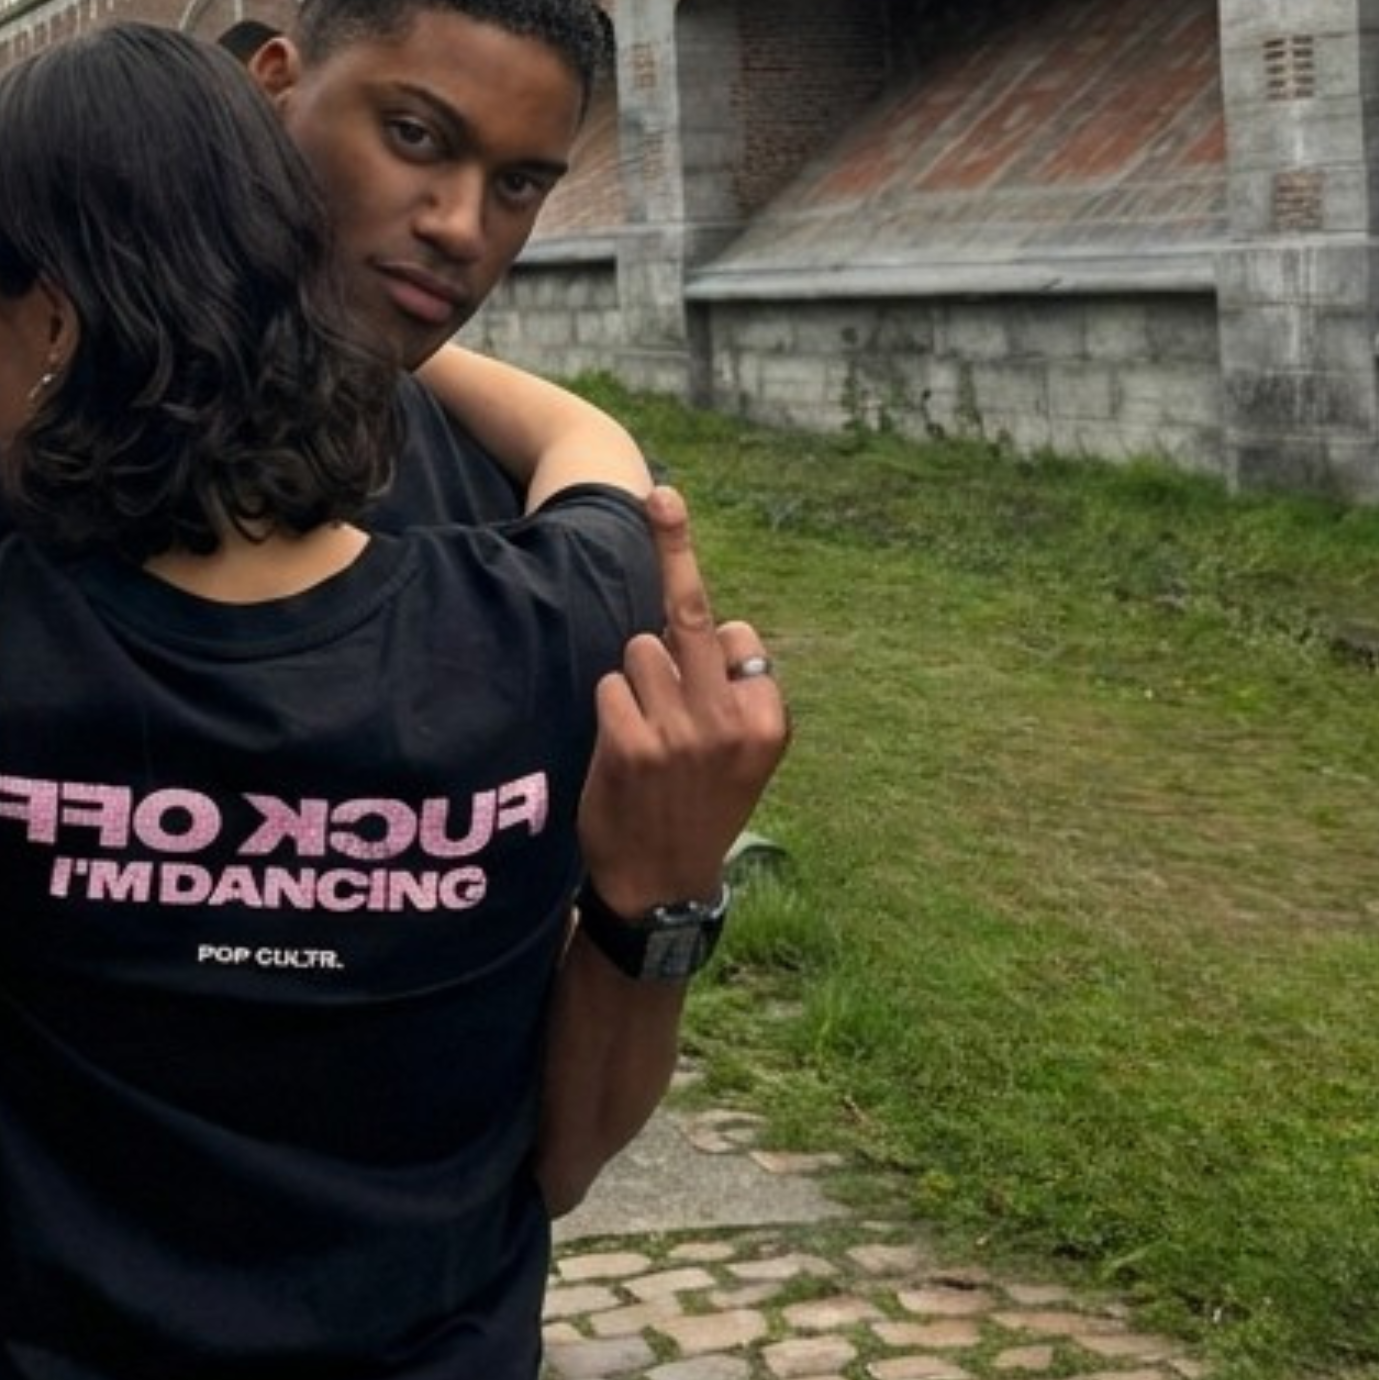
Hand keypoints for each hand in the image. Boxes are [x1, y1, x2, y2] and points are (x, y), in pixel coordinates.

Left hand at [577, 486, 788, 913]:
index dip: (717, 646)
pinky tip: (622, 751)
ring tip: (648, 735)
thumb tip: (711, 617)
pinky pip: (610, 684)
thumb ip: (730, 690)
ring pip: (641, 650)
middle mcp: (730, 720)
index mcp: (769, 719)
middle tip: (661, 494)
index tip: (716, 657)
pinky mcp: (630, 744)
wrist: (664, 885)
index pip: (739, 633)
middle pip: (694, 613)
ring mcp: (679, 732)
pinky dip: (610, 706)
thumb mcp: (742, 754)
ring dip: (636, 678)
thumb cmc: (700, 804)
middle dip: (677, 545)